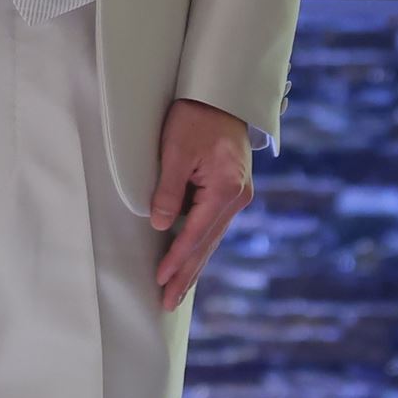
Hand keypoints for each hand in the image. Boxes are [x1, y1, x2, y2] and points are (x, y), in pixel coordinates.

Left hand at [149, 98, 254, 311]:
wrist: (222, 96)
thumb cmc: (196, 117)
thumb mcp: (175, 150)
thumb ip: (169, 190)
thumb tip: (161, 226)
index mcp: (226, 190)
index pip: (195, 234)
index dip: (176, 259)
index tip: (160, 279)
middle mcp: (237, 198)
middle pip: (207, 244)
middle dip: (186, 274)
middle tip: (167, 302)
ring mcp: (238, 197)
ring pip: (211, 239)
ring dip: (193, 265)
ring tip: (177, 291)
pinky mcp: (232, 192)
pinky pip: (212, 227)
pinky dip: (200, 246)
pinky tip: (191, 262)